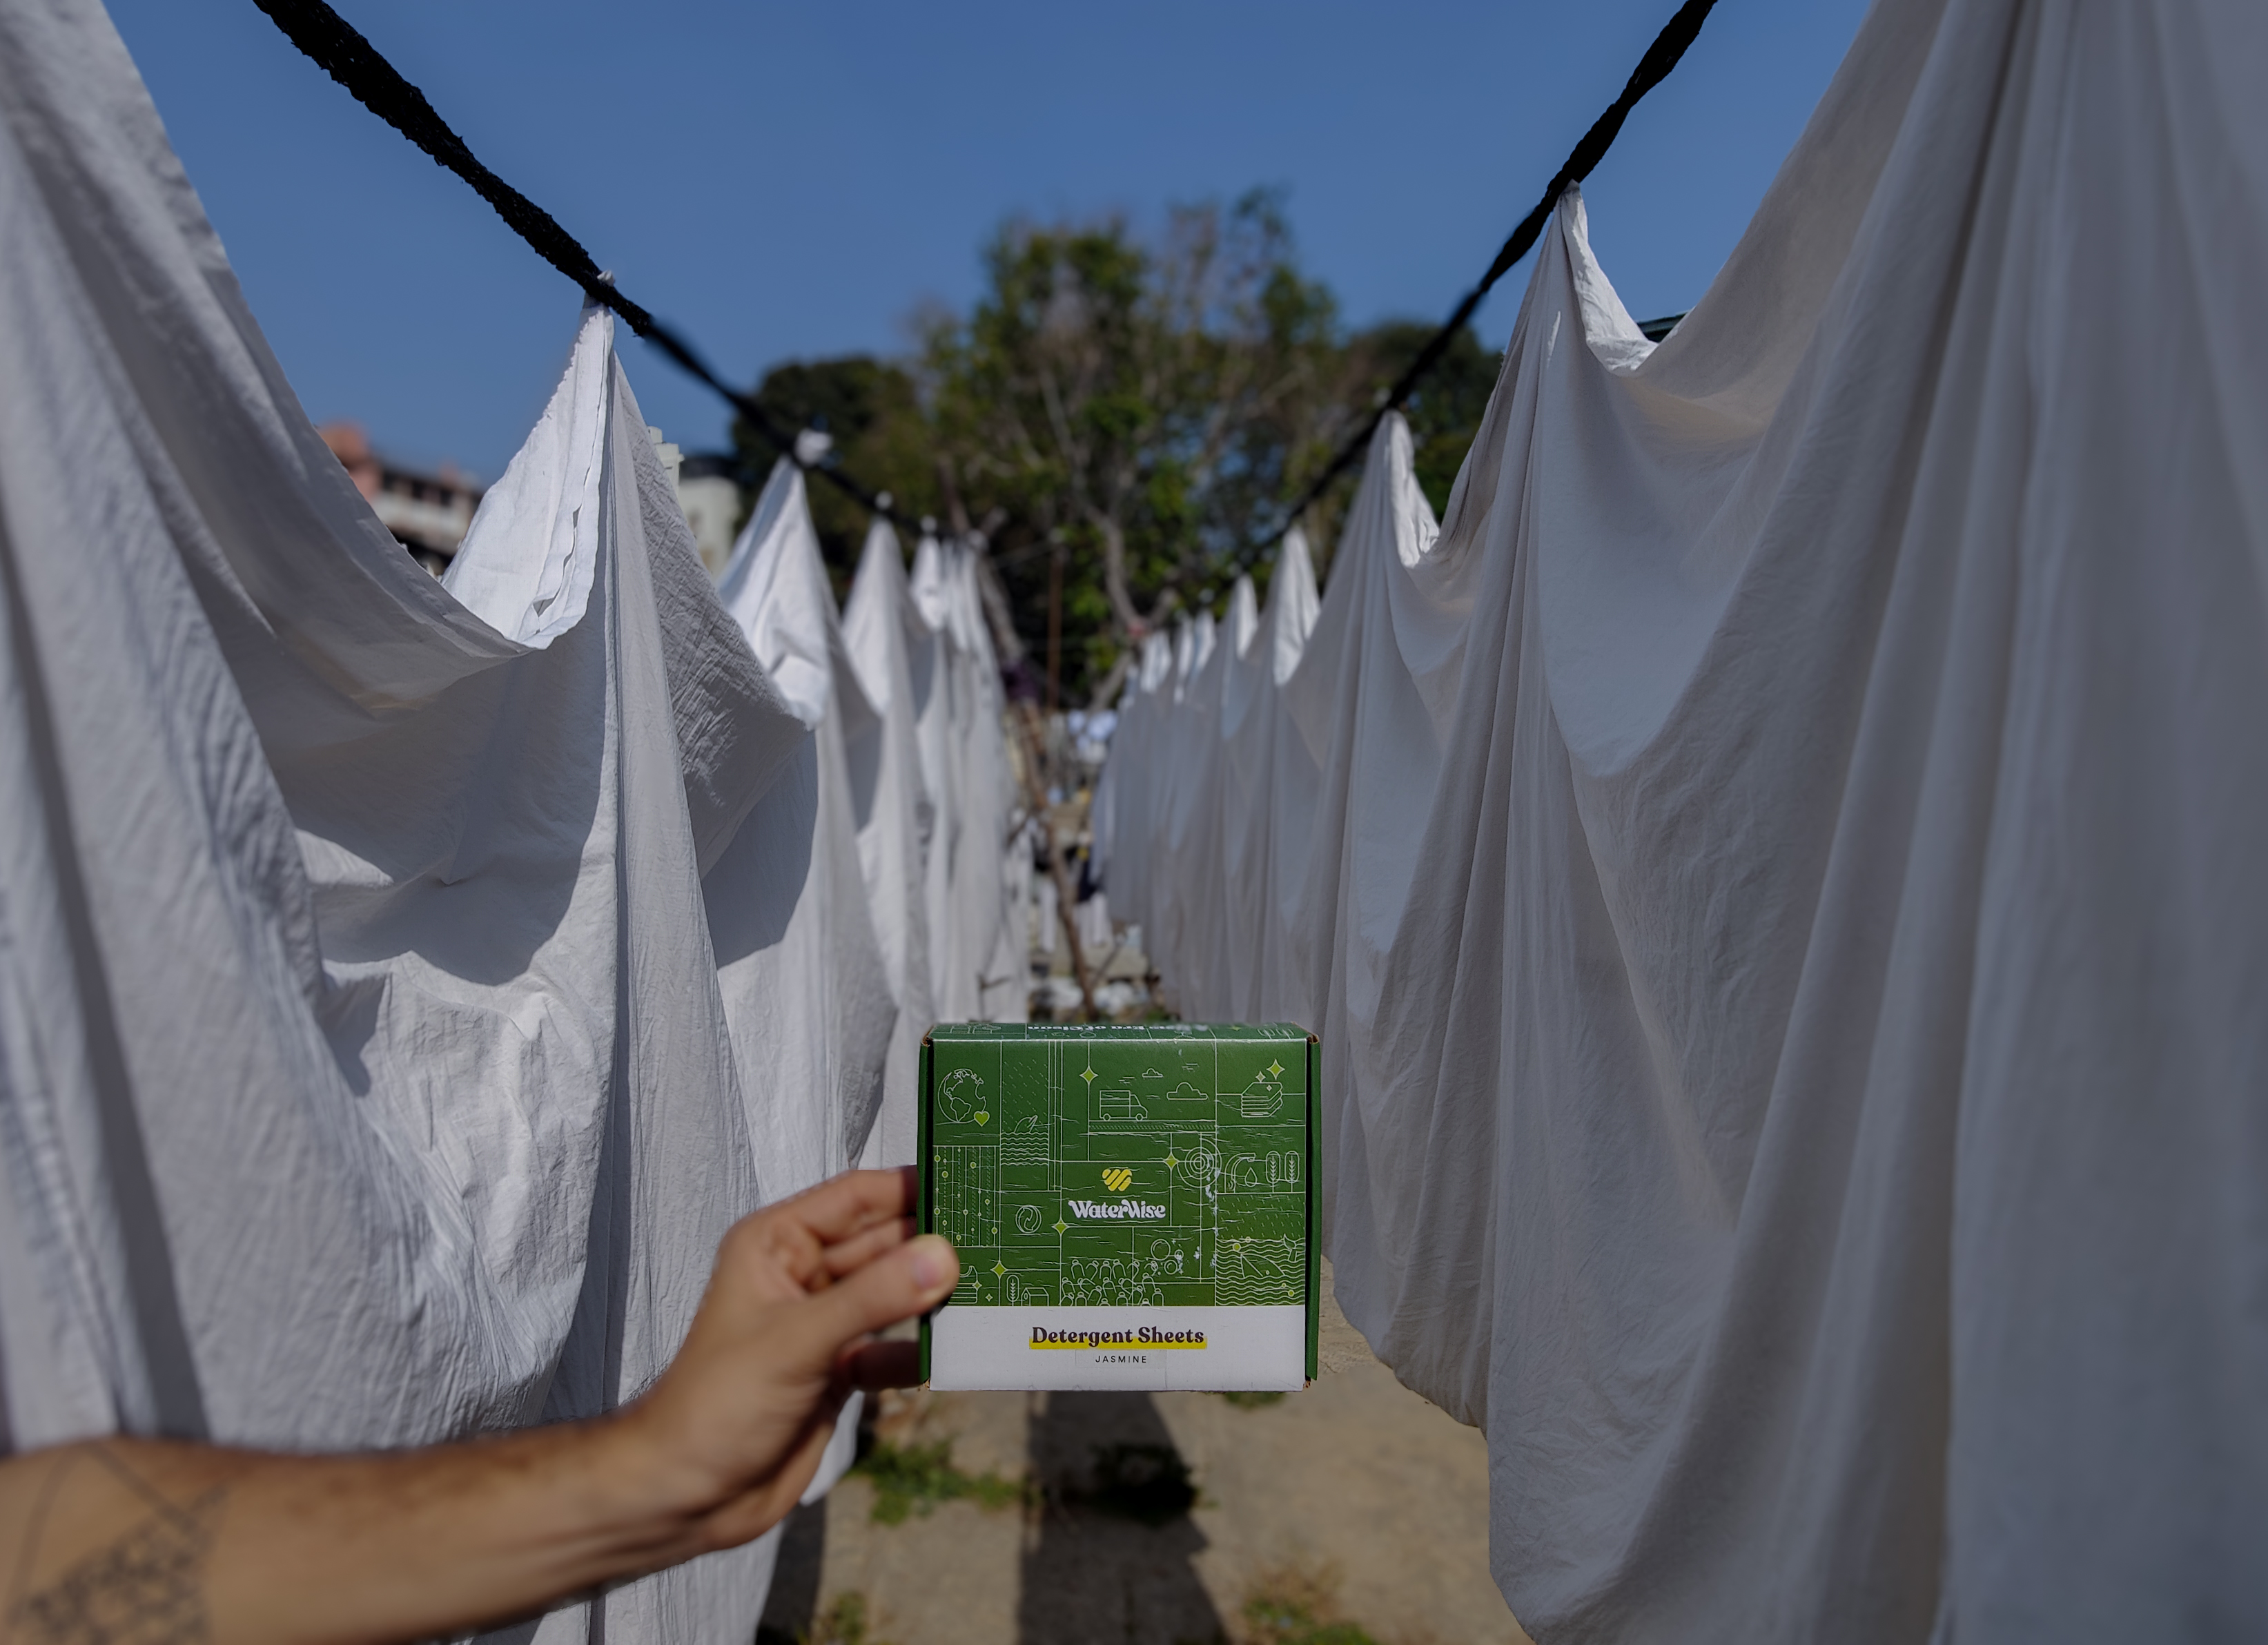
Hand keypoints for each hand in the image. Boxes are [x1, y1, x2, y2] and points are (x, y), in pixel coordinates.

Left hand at [611, 1166, 958, 1551]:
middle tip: (999, 1240)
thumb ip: (873, 1298)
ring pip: (894, 1296)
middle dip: (933, 1245)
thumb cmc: (716, 1405)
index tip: (970, 1182)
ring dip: (934, 1298)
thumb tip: (942, 1257)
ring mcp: (824, 1325)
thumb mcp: (796, 1341)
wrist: (686, 1496)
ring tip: (991, 1290)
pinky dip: (920, 1350)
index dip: (910, 1188)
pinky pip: (893, 1348)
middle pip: (884, 1244)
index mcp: (778, 1244)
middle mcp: (803, 1276)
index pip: (856, 1198)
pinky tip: (952, 1352)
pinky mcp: (840, 1372)